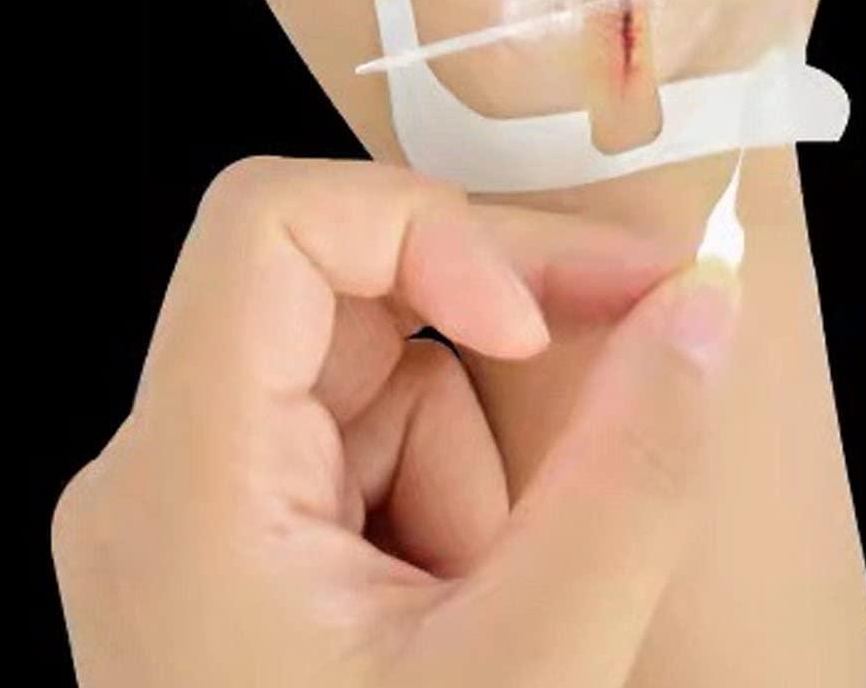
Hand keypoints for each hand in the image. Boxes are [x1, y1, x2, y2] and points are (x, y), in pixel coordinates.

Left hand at [52, 156, 739, 686]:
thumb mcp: (533, 677)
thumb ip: (633, 477)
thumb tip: (703, 309)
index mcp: (181, 483)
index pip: (271, 224)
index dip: (420, 229)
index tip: (529, 321)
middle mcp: (162, 476)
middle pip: (342, 297)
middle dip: (491, 351)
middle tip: (633, 359)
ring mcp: (198, 516)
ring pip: (376, 383)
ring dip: (475, 472)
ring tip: (492, 610)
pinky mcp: (241, 554)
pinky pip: (370, 455)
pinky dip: (449, 511)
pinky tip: (459, 620)